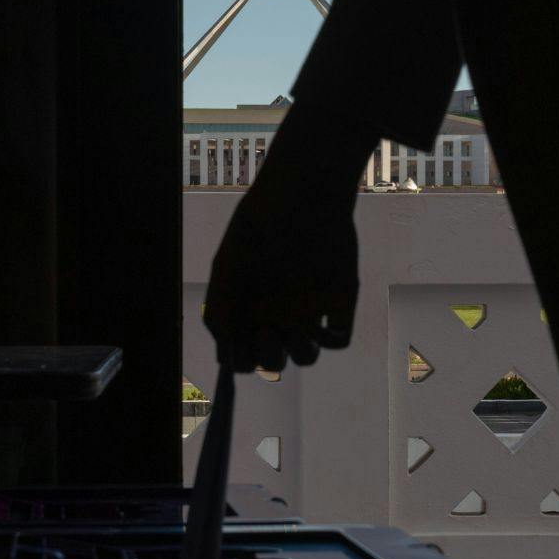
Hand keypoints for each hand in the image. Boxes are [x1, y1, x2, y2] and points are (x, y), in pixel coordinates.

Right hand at [204, 105, 371, 372]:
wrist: (302, 196)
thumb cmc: (259, 226)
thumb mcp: (227, 268)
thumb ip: (219, 312)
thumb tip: (225, 355)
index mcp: (248, 309)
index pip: (242, 356)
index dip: (240, 359)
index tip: (239, 344)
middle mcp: (278, 314)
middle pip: (273, 362)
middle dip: (268, 357)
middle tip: (268, 330)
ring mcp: (309, 310)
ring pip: (306, 356)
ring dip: (299, 353)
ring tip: (295, 328)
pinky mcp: (339, 301)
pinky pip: (338, 339)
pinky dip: (329, 339)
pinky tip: (318, 319)